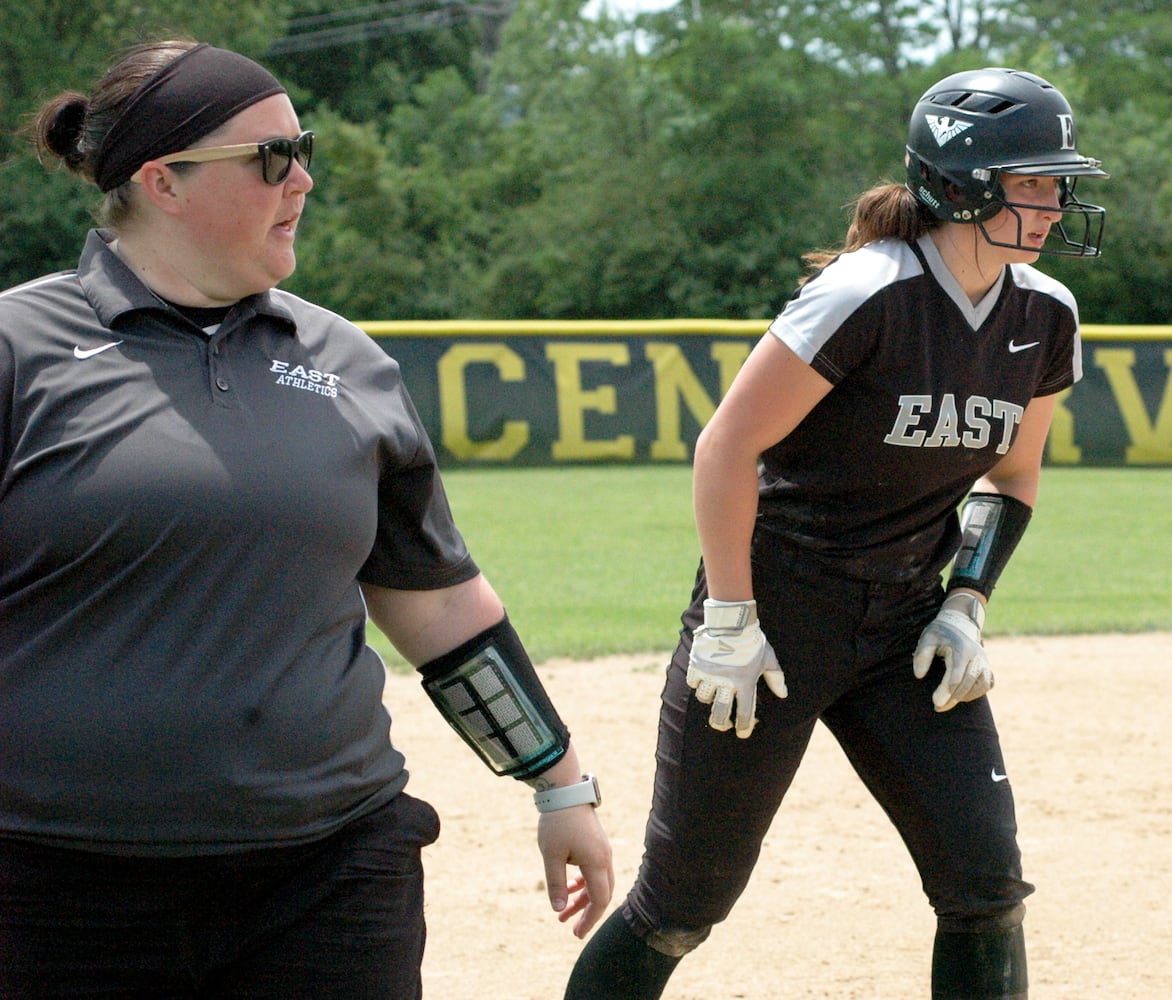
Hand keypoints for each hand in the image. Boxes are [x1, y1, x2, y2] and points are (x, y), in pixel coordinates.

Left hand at [537, 805, 613, 938]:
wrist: (565, 790)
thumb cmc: (557, 822)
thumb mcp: (551, 856)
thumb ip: (556, 884)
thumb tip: (559, 910)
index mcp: (596, 862)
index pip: (600, 899)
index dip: (589, 919)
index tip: (577, 933)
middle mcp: (604, 857)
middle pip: (602, 893)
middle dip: (587, 913)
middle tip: (572, 929)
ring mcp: (602, 849)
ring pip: (597, 882)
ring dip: (582, 899)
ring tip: (562, 913)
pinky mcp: (596, 843)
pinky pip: (594, 870)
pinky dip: (583, 883)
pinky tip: (569, 888)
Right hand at [687, 599, 786, 737]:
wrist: (732, 621)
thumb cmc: (752, 640)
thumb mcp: (768, 658)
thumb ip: (776, 677)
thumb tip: (783, 694)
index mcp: (744, 683)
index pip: (744, 714)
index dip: (744, 728)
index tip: (742, 733)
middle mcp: (726, 683)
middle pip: (719, 714)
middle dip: (721, 724)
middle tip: (724, 724)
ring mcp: (710, 674)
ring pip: (703, 698)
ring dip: (709, 700)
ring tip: (713, 696)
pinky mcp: (697, 664)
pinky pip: (693, 681)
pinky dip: (696, 683)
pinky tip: (702, 680)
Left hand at [913, 592, 991, 711]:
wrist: (958, 624)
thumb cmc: (940, 633)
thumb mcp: (927, 638)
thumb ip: (921, 655)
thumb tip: (919, 675)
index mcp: (961, 649)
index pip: (956, 675)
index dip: (946, 691)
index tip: (935, 702)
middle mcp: (976, 656)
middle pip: (968, 683)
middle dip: (953, 698)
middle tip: (938, 707)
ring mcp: (984, 662)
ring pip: (981, 685)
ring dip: (965, 697)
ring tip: (947, 702)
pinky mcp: (987, 667)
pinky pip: (988, 684)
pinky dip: (977, 693)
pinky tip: (962, 696)